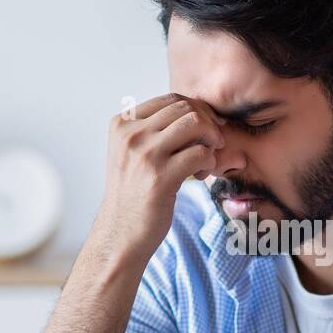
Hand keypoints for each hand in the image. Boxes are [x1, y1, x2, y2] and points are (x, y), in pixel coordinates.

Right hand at [91, 93, 223, 261]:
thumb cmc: (133, 194)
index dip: (197, 110)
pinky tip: (200, 176)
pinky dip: (209, 162)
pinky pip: (200, 153)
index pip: (170, 100)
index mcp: (122, 124)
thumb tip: (198, 111)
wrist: (120, 233)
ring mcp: (144, 155)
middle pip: (185, 108)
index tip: (207, 129)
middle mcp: (130, 135)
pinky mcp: (160, 177)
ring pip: (195, 124)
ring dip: (210, 140)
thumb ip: (154, 130)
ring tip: (205, 159)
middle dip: (208, 124)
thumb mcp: (132, 153)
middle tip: (212, 145)